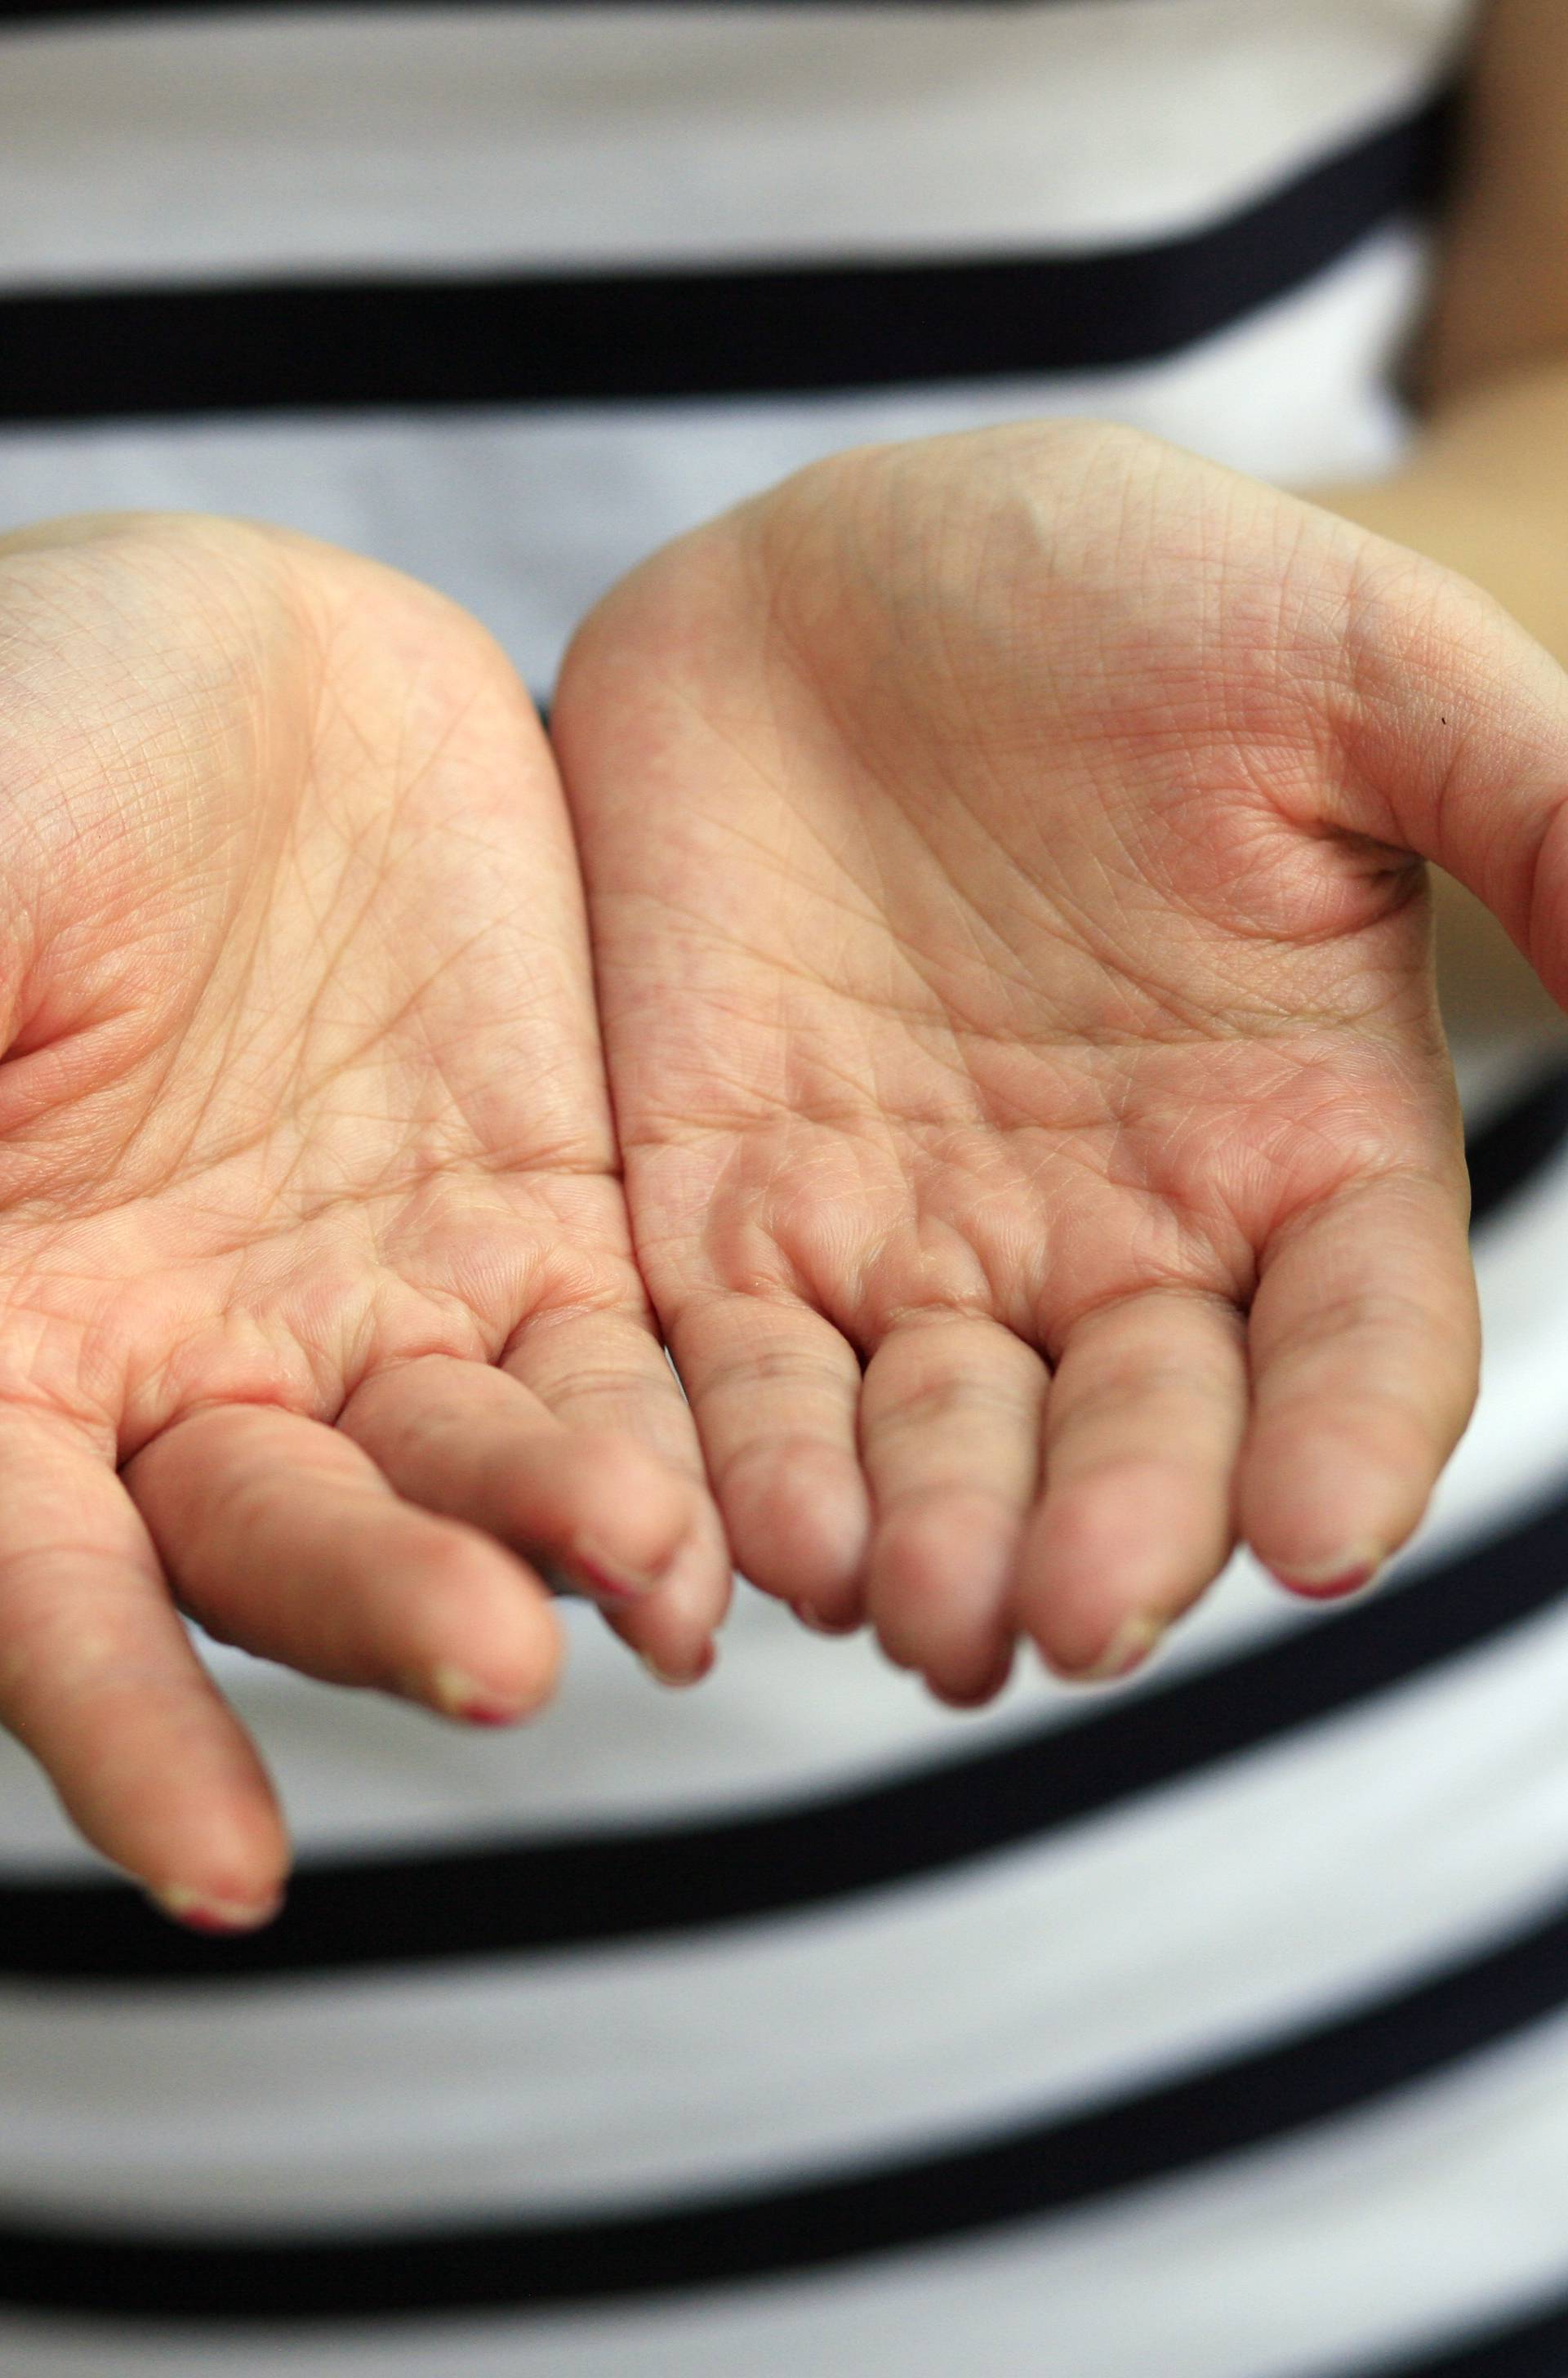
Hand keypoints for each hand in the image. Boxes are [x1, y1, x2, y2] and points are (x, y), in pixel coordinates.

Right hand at [0, 513, 727, 1922]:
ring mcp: (368, 1308)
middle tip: (503, 1657)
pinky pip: (610, 1365)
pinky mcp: (532, 1229)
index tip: (227, 1869)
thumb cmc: (14, 748)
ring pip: (471, 1470)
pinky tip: (729, 1506)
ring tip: (654, 1580)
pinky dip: (662, 1443)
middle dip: (390, 1605)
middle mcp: (182, 1373)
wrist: (217, 649)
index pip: (37, 1587)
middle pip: (286, 1542)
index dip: (118, 1725)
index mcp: (0, 1338)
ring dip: (557, 1540)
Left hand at [553, 421, 1567, 1703]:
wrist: (849, 565)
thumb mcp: (1355, 666)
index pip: (1356, 1343)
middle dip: (1109, 1536)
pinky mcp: (730, 1223)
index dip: (1348, 1446)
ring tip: (904, 1611)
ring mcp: (916, 1243)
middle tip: (1063, 1616)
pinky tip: (745, 1539)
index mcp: (1300, 1140)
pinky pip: (737, 1378)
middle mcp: (1117, 1237)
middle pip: (1137, 1442)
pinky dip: (740, 1466)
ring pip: (932, 1451)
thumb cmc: (1129, 588)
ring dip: (922, 1547)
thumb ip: (1536, 811)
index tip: (1314, 1535)